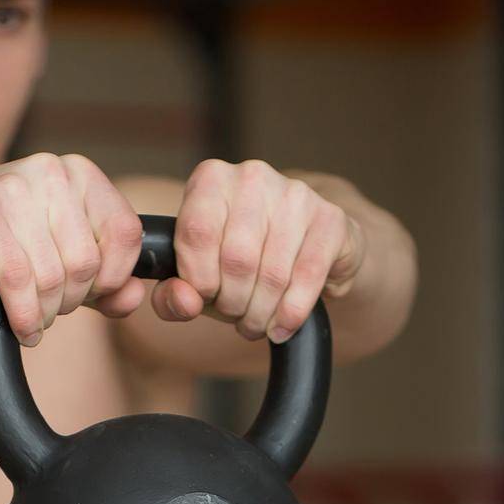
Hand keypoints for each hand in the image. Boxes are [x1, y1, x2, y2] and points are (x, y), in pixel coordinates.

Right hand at [0, 153, 147, 346]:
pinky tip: (18, 326)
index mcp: (76, 173)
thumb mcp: (51, 266)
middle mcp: (49, 170)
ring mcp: (13, 186)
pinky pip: (18, 279)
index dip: (112, 279)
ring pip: (54, 275)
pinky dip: (22, 314)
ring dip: (43, 314)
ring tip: (28, 317)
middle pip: (88, 262)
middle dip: (69, 302)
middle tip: (45, 310)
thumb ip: (100, 284)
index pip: (126, 233)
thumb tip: (135, 297)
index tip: (86, 297)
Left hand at [154, 159, 365, 343]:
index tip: (205, 298)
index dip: (198, 280)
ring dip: (260, 313)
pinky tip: (282, 326)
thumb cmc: (240, 259)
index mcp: (211, 180)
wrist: (302, 244)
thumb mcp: (197, 274)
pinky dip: (291, 313)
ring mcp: (295, 194)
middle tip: (235, 316)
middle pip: (236, 259)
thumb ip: (173, 295)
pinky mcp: (330, 218)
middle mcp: (252, 177)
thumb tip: (185, 302)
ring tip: (256, 323)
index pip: (196, 234)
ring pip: (273, 274)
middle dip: (232, 303)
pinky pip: (308, 277)